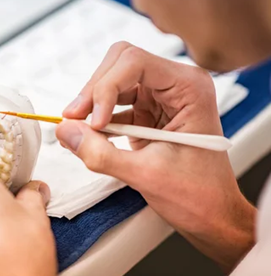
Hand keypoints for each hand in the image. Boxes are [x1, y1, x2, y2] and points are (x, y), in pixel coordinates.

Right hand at [56, 42, 255, 271]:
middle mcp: (176, 84)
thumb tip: (65, 131)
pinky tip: (88, 135)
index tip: (93, 122)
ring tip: (77, 127)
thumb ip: (101, 153)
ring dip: (91, 102)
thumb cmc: (197, 194)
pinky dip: (97, 116)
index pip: (135, 63)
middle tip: (74, 119)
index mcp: (189, 88)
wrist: (212, 213)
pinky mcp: (148, 110)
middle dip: (94, 90)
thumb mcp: (146, 175)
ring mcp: (161, 95)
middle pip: (120, 63)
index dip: (106, 88)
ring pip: (113, 79)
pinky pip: (114, 101)